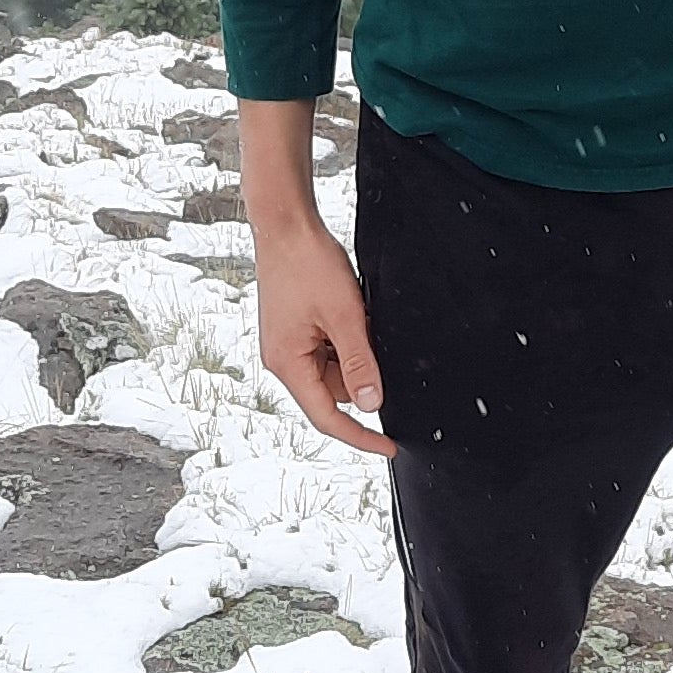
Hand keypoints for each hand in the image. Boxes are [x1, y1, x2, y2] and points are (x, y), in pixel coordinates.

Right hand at [252, 211, 395, 451]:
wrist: (286, 226)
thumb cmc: (306, 264)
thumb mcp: (345, 317)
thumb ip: (360, 364)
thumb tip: (372, 404)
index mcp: (288, 364)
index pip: (327, 418)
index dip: (361, 437)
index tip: (388, 447)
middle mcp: (283, 360)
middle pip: (332, 393)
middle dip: (361, 375)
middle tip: (374, 340)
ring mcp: (288, 345)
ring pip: (332, 370)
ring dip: (354, 354)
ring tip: (357, 317)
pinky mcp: (295, 331)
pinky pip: (327, 350)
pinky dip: (346, 340)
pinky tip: (352, 314)